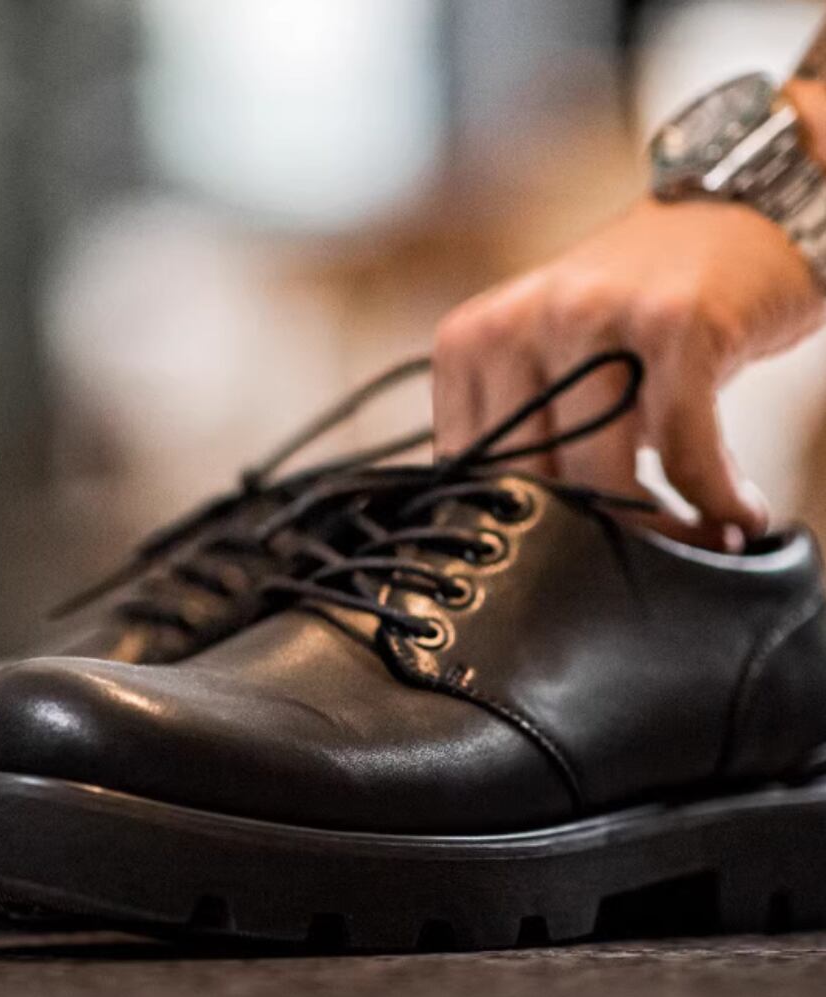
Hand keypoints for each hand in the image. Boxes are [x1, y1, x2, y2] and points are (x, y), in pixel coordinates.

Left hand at [433, 195, 824, 543]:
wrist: (732, 214)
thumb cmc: (633, 318)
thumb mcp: (551, 366)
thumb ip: (522, 436)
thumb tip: (517, 550)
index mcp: (471, 344)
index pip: (467, 473)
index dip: (515, 536)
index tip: (559, 569)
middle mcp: (518, 323)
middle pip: (531, 484)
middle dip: (586, 548)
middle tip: (635, 571)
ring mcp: (593, 316)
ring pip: (601, 475)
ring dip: (662, 532)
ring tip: (701, 542)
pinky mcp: (673, 320)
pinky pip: (684, 447)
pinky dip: (716, 497)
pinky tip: (739, 513)